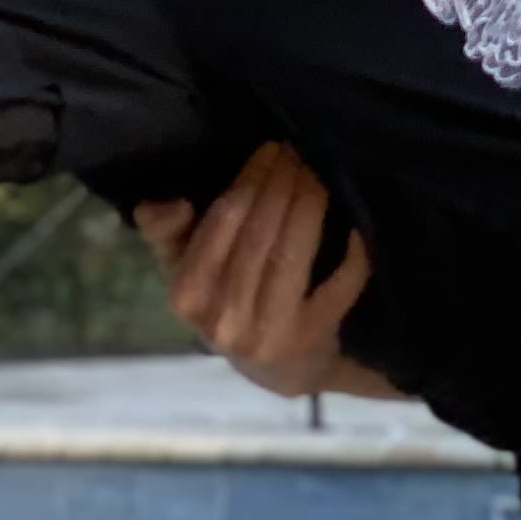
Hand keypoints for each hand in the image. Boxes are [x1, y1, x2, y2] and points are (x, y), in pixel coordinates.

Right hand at [132, 141, 383, 398]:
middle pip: (261, 233)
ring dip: (310, 203)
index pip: (222, 222)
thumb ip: (166, 233)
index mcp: (186, 294)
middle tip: (299, 151)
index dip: (250, 180)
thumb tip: (166, 202)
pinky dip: (350, 254)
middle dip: (283, 183)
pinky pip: (337, 286)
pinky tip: (354, 225)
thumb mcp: (185, 271)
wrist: (277, 370)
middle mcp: (224, 318)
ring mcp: (270, 333)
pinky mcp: (311, 339)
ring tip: (318, 171)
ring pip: (294, 253)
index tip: (271, 149)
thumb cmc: (225, 303)